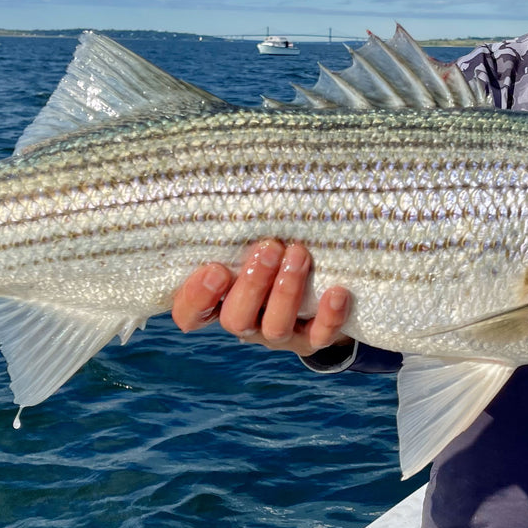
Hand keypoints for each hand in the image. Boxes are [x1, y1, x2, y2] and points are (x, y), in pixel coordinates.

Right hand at [171, 238, 352, 357]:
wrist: (315, 290)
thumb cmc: (269, 254)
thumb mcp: (246, 245)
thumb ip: (236, 233)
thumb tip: (235, 186)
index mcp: (219, 302)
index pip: (190, 313)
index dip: (196, 298)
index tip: (214, 269)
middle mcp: (246, 322)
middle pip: (236, 319)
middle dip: (253, 283)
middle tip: (268, 247)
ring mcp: (278, 335)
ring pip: (275, 327)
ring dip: (286, 291)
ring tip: (298, 253)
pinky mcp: (312, 341)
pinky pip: (319, 336)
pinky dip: (329, 316)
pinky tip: (337, 292)